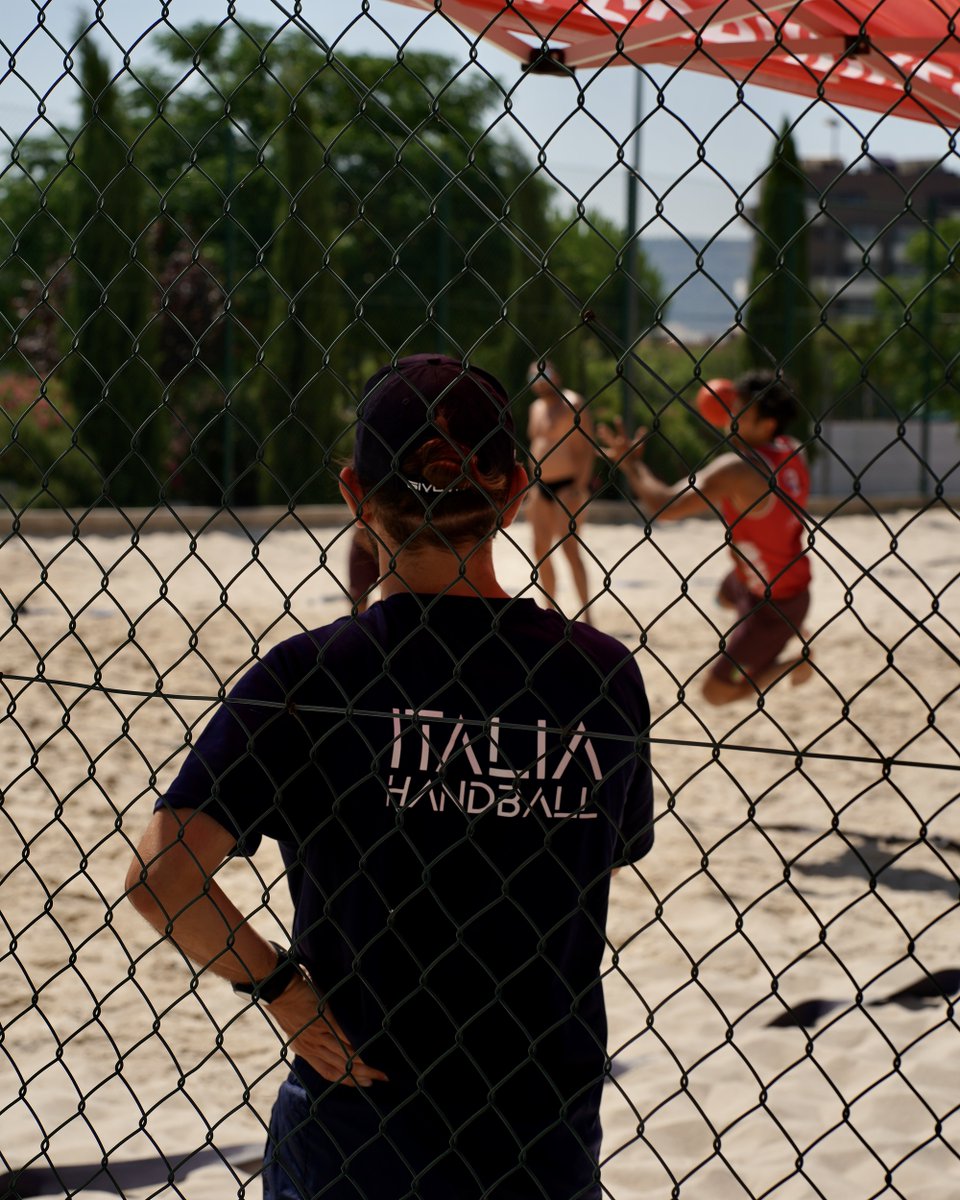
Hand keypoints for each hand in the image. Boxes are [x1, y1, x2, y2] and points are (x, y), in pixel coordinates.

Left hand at [265, 972, 388, 1087]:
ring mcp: (317, 1034)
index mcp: (304, 1050)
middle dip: (362, 1076)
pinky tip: (369, 1048)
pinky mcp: (323, 1019)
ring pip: (344, 1056)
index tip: (365, 1083)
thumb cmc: (285, 1001)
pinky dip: (356, 1044)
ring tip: (380, 1070)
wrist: (276, 987)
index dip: (348, 1080)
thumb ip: (310, 1033)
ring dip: (363, 1065)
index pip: (329, 1072)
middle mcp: (311, 1047)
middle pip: (340, 1068)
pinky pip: (342, 1036)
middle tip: (381, 1079)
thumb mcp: (296, 1026)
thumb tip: (327, 1032)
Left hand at [596, 417, 646, 467]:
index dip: (619, 425)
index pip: (622, 431)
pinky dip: (599, 453)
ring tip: (598, 432)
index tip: (616, 418)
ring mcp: (615, 452)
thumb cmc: (637, 456)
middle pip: (611, 437)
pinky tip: (594, 451)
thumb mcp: (640, 446)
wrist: (633, 468)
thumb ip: (640, 436)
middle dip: (606, 431)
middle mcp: (619, 447)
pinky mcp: (612, 457)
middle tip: (600, 425)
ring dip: (603, 437)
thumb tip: (644, 427)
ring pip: (607, 443)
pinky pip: (604, 455)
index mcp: (626, 443)